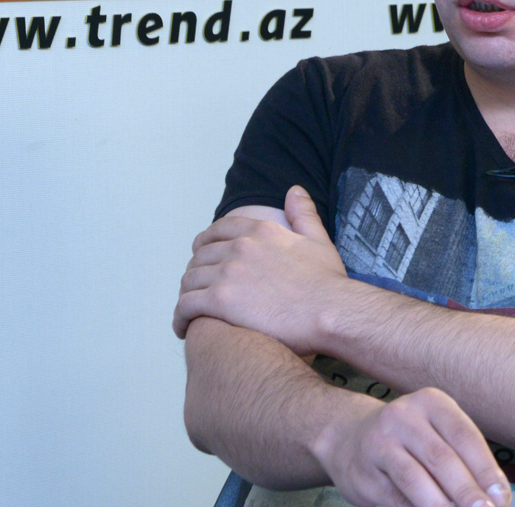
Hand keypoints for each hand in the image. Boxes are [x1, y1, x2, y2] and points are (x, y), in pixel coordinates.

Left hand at [174, 186, 345, 353]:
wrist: (330, 312)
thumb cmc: (327, 283)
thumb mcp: (318, 240)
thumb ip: (303, 213)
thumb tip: (294, 190)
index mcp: (261, 231)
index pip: (219, 230)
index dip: (206, 243)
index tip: (204, 257)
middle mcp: (240, 247)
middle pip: (200, 256)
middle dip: (197, 273)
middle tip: (200, 292)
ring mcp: (227, 273)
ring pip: (188, 280)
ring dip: (187, 295)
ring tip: (191, 313)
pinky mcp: (219, 301)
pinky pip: (185, 306)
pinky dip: (180, 317)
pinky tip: (184, 328)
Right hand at [320, 387, 510, 506]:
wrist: (349, 437)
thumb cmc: (409, 438)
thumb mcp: (437, 432)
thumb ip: (463, 458)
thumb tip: (492, 496)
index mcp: (431, 402)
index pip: (465, 436)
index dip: (486, 470)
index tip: (501, 498)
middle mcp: (403, 417)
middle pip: (441, 458)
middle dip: (467, 491)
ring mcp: (379, 443)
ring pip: (415, 479)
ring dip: (441, 506)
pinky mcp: (363, 473)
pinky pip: (395, 499)